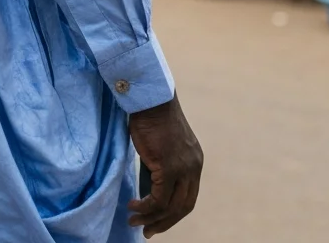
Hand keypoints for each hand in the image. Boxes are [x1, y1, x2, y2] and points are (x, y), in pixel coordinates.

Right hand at [127, 95, 202, 237]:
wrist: (150, 99)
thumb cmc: (151, 118)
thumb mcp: (161, 147)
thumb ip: (161, 168)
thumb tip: (150, 193)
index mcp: (195, 162)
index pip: (188, 198)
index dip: (173, 214)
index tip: (156, 221)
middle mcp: (194, 167)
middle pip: (183, 207)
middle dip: (164, 223)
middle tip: (146, 231)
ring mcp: (183, 168)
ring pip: (170, 207)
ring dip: (151, 218)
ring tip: (134, 220)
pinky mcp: (169, 167)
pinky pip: (158, 199)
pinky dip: (145, 207)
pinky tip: (133, 206)